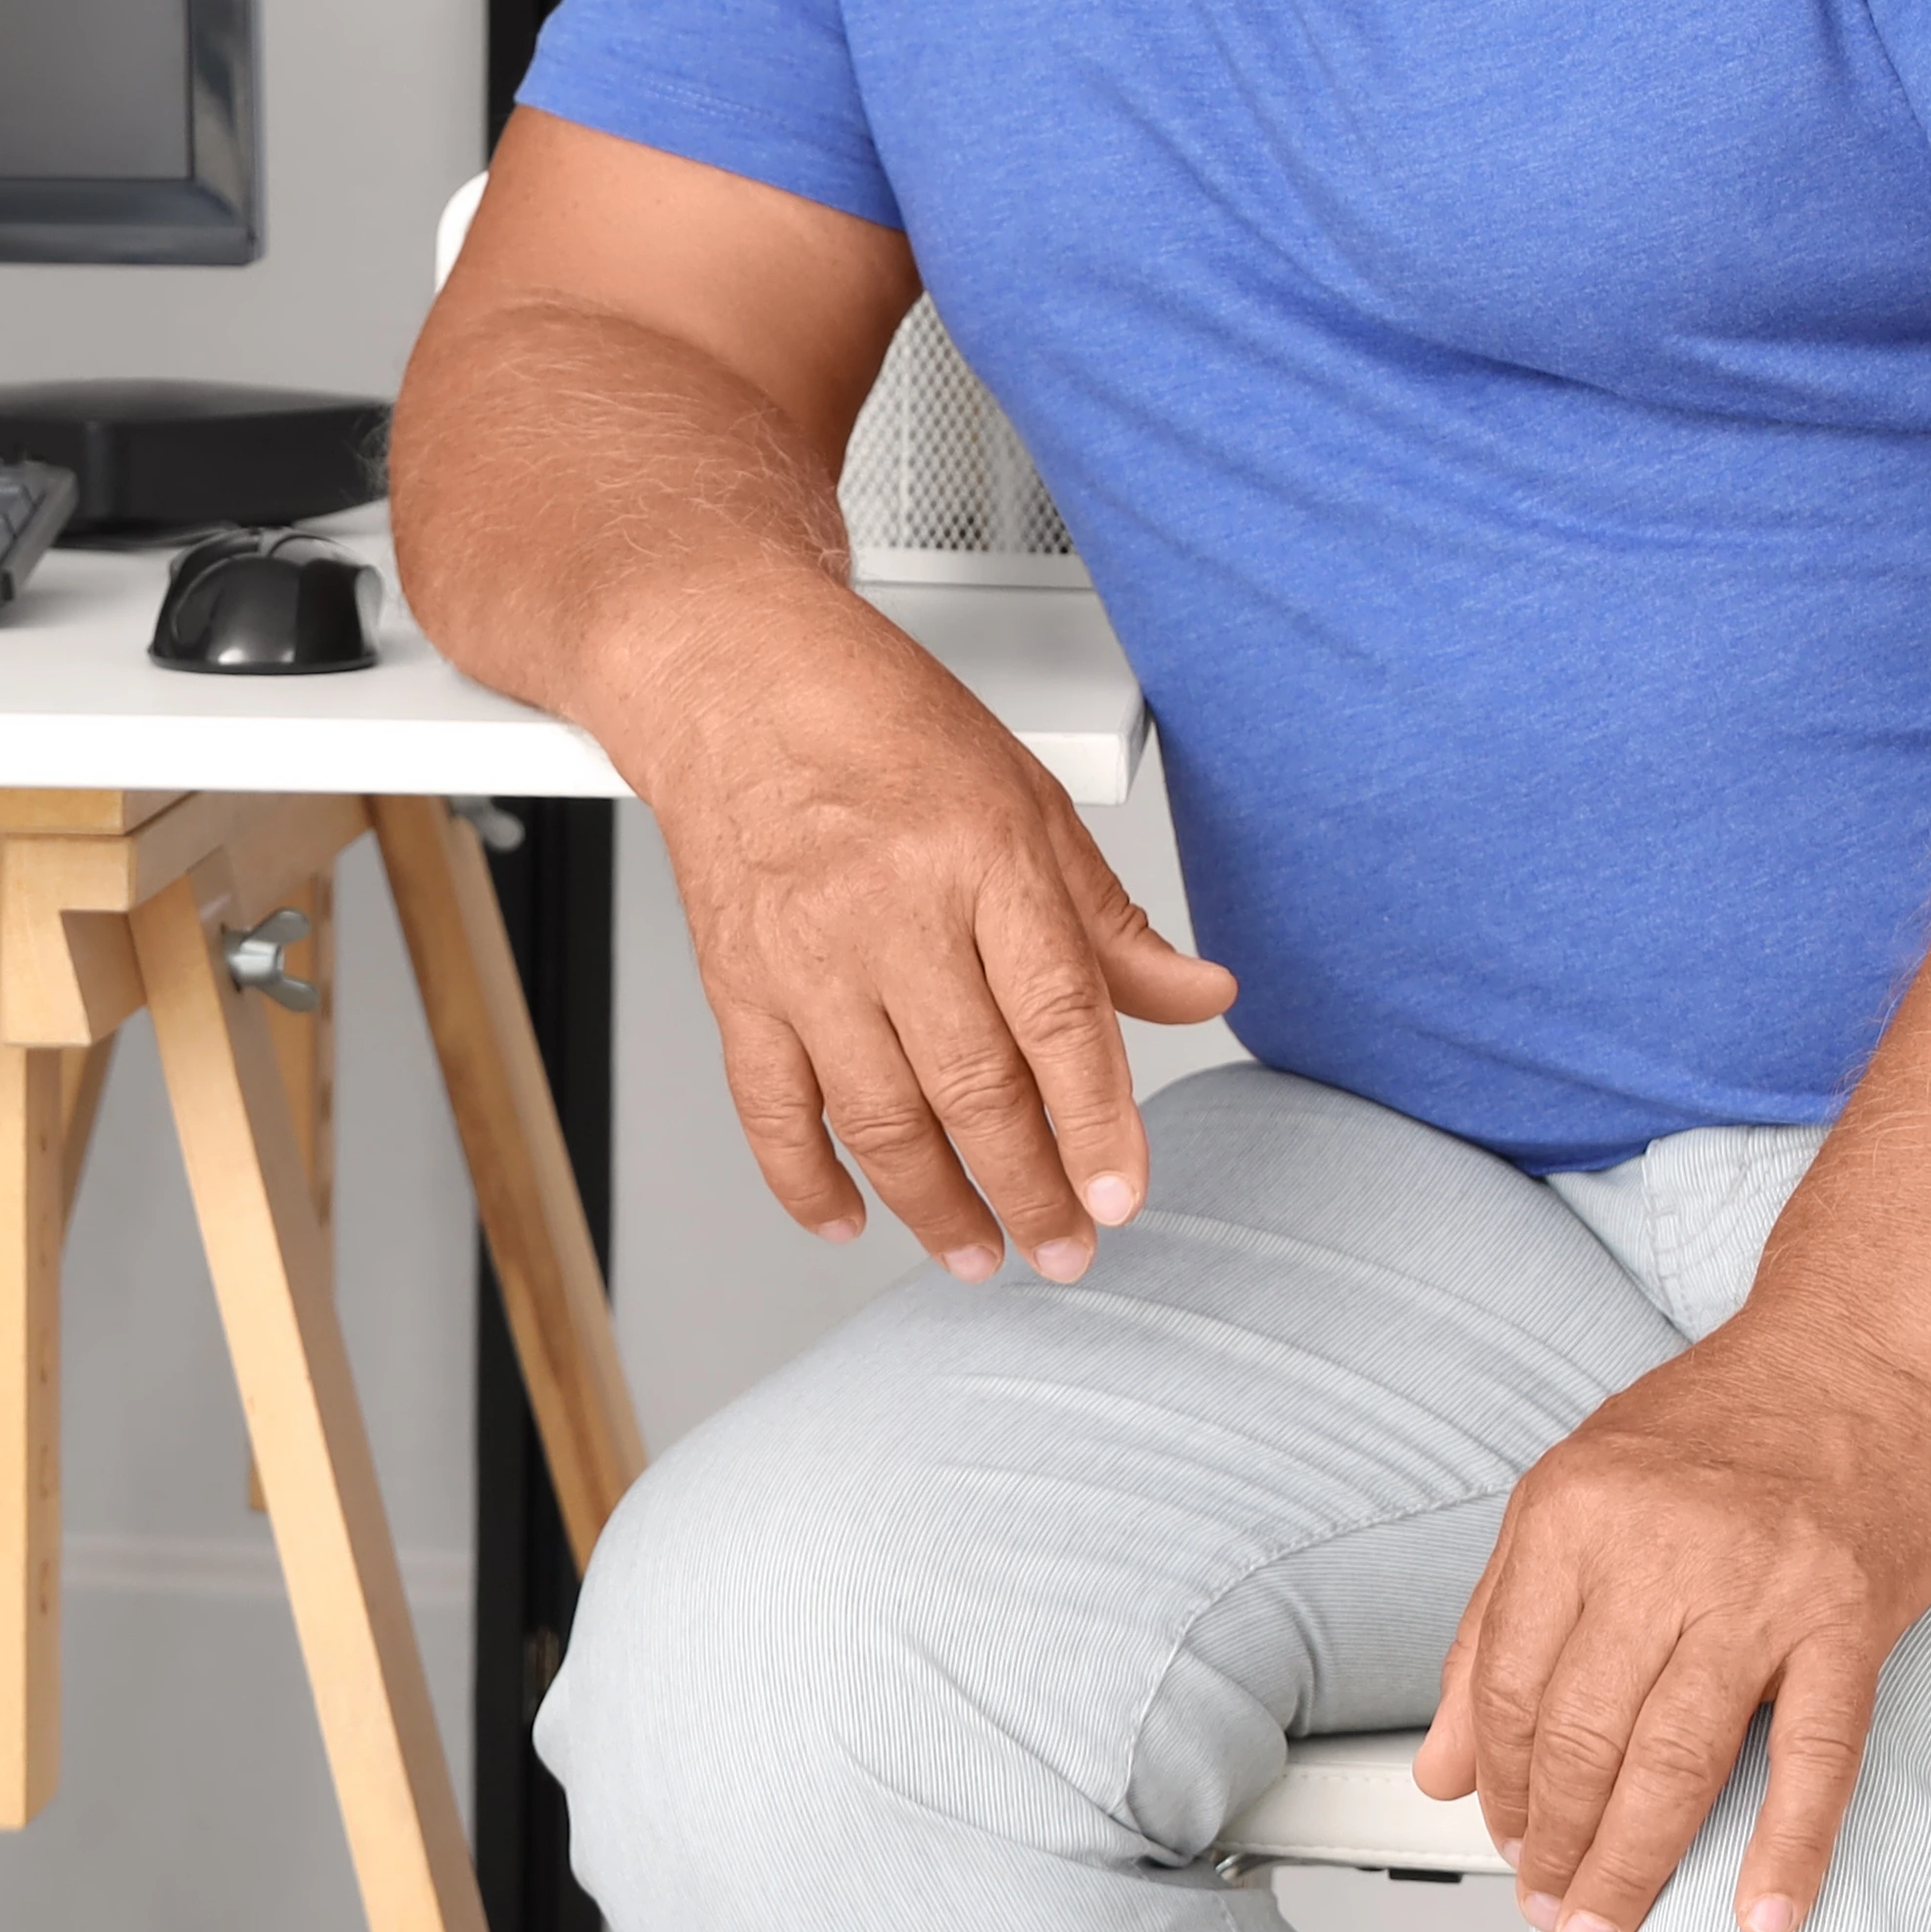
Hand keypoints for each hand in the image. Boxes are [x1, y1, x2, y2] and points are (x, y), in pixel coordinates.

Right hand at [637, 594, 1231, 1281]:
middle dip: (1030, 1190)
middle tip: (1066, 1246)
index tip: (1121, 1194)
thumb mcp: (1027, 800)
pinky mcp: (738, 982)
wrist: (732, 681)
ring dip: (936, 1206)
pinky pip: (770, 1108)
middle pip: (973, 1087)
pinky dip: (807, 1181)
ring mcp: (805, 955)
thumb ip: (1109, 918)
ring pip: (877, 1119)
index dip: (1096, 1120)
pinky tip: (848, 1219)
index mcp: (980, 858)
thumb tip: (1198, 993)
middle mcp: (889, 911)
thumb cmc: (881, 729)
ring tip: (980, 1250)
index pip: (1056, 1016)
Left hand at [1417, 1314, 1930, 1931]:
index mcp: (1570, 1515)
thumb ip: (1495, 1628)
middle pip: (1584, 1736)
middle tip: (1550, 1911)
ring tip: (1606, 1925)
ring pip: (1678, 1761)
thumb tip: (1442, 1767)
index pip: (1511, 1686)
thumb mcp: (1573, 1494)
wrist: (1868, 1363)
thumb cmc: (1717, 1430)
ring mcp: (1760, 1590)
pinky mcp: (1851, 1622)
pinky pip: (1817, 1758)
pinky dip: (1788, 1849)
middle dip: (1556, 1843)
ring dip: (1635, 1863)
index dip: (1501, 1783)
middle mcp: (1657, 1552)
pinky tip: (1762, 1915)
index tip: (1502, 1839)